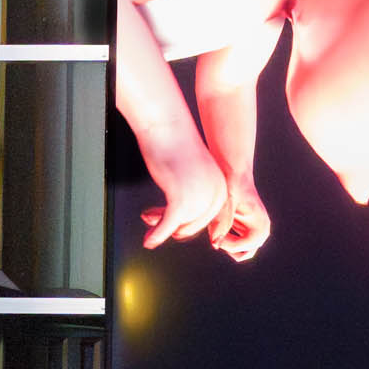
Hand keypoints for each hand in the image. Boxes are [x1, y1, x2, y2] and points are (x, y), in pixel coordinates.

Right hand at [139, 133, 230, 248]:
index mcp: (221, 190)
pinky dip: (158, 235)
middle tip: (150, 217)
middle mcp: (215, 197)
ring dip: (161, 227)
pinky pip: (168, 225)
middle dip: (171, 226)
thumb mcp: (193, 175)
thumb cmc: (175, 147)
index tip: (172, 229)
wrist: (168, 127)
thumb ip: (195, 195)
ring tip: (147, 217)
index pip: (206, 220)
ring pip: (179, 227)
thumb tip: (185, 221)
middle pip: (193, 226)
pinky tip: (149, 241)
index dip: (186, 225)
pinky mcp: (180, 200)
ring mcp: (199, 200)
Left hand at [211, 175, 270, 261]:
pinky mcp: (249, 231)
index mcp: (261, 226)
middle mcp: (262, 232)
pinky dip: (227, 240)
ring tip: (220, 227)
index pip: (241, 248)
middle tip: (217, 230)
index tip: (213, 232)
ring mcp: (256, 232)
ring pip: (240, 252)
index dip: (225, 243)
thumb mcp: (226, 204)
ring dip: (228, 244)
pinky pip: (237, 245)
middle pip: (243, 254)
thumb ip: (221, 223)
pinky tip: (222, 225)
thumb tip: (215, 243)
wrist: (237, 175)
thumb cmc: (232, 187)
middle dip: (228, 245)